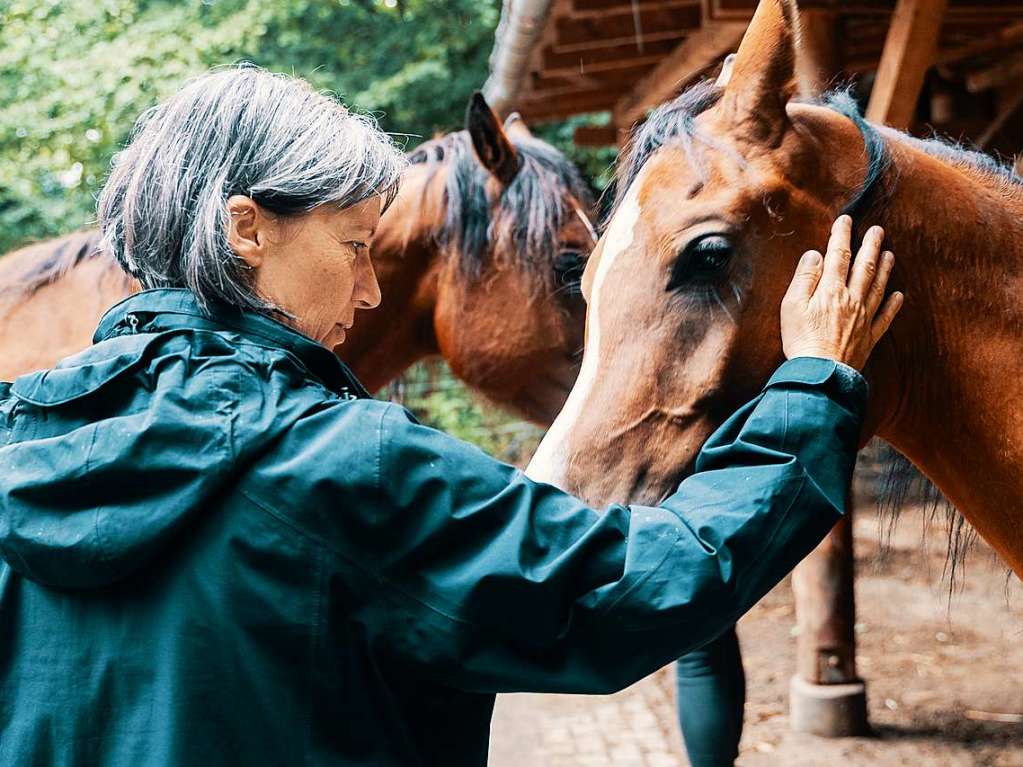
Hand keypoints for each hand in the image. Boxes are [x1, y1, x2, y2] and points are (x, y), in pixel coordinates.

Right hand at [780, 215, 902, 370]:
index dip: (842, 235)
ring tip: (890, 254)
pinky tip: (899, 295)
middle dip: (871, 246)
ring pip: (878, 287)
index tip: (846, 220)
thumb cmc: (800, 340)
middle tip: (878, 230)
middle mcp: (851, 300)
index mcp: (831, 290)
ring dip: (885, 269)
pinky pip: (885, 317)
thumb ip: (804, 278)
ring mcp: (863, 318)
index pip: (838, 256)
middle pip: (864, 267)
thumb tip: (815, 255)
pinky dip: (894, 305)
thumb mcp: (792, 306)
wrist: (820, 373)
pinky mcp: (868, 337)